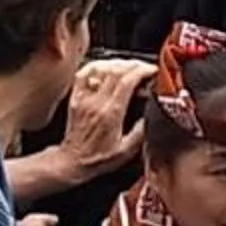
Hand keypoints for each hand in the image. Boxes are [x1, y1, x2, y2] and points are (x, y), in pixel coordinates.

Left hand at [56, 57, 153, 175]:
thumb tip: (152, 115)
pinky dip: (96, 66)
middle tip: (144, 67)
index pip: (126, 81)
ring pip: (100, 68)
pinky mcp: (75, 97)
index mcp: (110, 114)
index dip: (141, 71)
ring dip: (117, 63)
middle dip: (133, 64)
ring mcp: (84, 98)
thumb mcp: (126, 151)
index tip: (152, 70)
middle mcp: (96, 102)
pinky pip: (83, 73)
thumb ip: (141, 132)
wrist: (72, 162)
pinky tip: (106, 66)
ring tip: (129, 66)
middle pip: (115, 71)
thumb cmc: (97, 159)